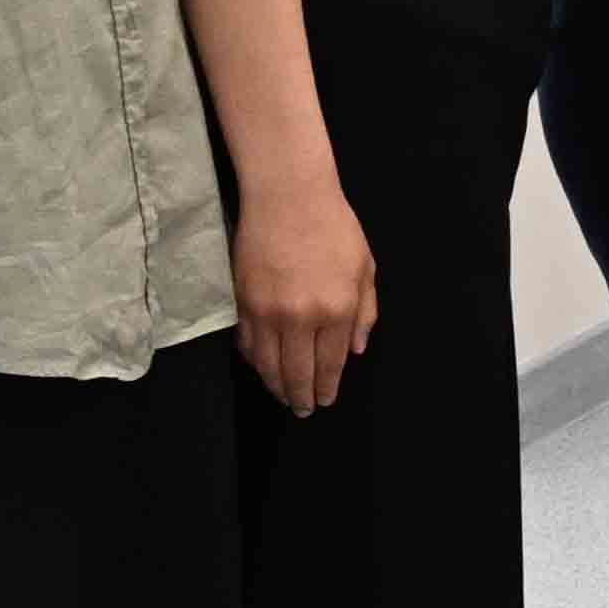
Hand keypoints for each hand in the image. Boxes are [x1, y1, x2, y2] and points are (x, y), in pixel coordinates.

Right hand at [232, 177, 378, 417]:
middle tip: (303, 410)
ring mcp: (268, 312)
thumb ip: (364, 313)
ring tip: (282, 396)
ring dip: (275, 385)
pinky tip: (262, 366)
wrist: (288, 197)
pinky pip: (247, 343)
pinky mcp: (243, 302)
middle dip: (301, 396)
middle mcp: (301, 318)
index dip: (327, 387)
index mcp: (337, 310)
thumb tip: (356, 350)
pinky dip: (254, 360)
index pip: (331, 364)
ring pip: (268, 364)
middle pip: (297, 372)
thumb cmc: (334, 227)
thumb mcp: (365, 269)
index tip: (325, 401)